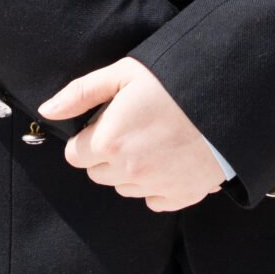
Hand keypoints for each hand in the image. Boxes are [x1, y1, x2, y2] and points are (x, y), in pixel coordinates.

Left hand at [42, 59, 224, 212]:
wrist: (228, 97)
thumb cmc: (174, 80)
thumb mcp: (123, 73)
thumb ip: (80, 93)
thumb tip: (46, 110)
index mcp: (109, 142)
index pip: (75, 156)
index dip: (88, 138)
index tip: (106, 123)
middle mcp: (129, 171)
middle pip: (98, 174)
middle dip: (107, 154)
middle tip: (131, 128)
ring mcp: (156, 187)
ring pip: (125, 188)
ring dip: (131, 170)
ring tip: (154, 139)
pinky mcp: (182, 196)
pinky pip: (155, 200)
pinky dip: (158, 185)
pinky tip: (170, 158)